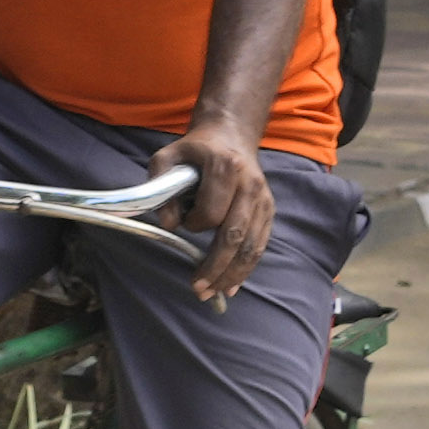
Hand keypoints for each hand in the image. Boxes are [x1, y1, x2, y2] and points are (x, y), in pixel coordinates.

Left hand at [167, 116, 275, 303]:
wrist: (229, 136)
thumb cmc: (193, 151)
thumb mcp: (167, 158)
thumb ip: (160, 188)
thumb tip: (167, 225)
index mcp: (225, 166)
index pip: (213, 210)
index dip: (195, 224)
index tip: (182, 224)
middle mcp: (249, 183)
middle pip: (235, 235)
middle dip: (215, 266)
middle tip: (197, 288)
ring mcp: (263, 198)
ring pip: (251, 246)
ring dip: (231, 274)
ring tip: (211, 293)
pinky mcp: (268, 210)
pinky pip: (259, 245)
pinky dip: (245, 268)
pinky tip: (230, 285)